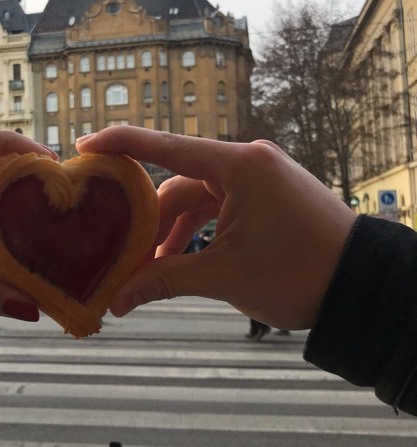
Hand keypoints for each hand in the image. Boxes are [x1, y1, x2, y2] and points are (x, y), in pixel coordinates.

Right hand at [76, 127, 355, 329]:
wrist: (363, 284)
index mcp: (239, 166)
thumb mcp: (225, 277)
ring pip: (196, 199)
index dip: (120, 144)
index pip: (164, 146)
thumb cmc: (301, 273)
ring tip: (147, 272)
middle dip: (147, 222)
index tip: (84, 147)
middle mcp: (247, 162)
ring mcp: (258, 178)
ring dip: (171, 233)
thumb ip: (165, 281)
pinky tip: (178, 263)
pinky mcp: (265, 195)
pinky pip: (217, 207)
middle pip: (177, 184)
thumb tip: (117, 302)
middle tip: (116, 255)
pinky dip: (196, 232)